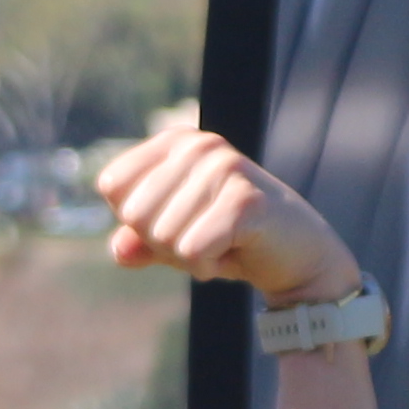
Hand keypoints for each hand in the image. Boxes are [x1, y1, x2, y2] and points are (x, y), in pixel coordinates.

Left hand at [91, 125, 354, 305]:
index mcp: (175, 141)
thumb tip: (119, 250)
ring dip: (189, 257)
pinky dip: (207, 266)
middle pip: (134, 214)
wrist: (296, 256)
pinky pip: (191, 251)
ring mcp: (224, 168)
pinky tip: (236, 251)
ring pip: (162, 237)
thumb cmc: (228, 240)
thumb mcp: (172, 239)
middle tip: (205, 236)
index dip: (137, 220)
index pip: (112, 186)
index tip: (179, 220)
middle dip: (163, 242)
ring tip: (225, 242)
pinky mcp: (245, 201)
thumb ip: (137, 240)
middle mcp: (198, 145)